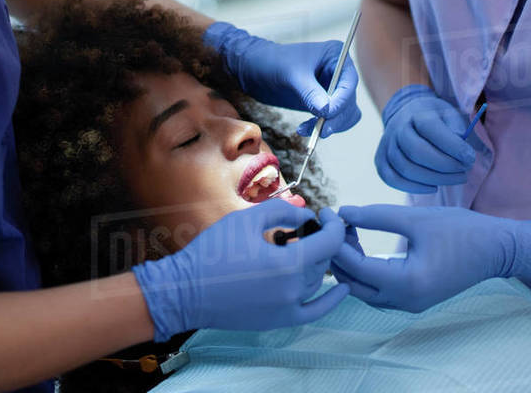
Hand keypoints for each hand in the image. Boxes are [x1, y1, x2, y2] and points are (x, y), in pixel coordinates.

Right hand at [132, 202, 349, 340]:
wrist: (187, 290)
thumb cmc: (213, 252)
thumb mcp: (247, 219)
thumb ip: (283, 211)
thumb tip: (306, 217)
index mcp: (288, 264)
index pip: (330, 241)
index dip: (333, 223)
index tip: (326, 214)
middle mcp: (294, 289)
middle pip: (324, 260)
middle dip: (320, 239)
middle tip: (303, 226)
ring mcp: (288, 308)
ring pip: (317, 280)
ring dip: (315, 261)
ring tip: (295, 246)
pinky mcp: (280, 320)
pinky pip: (315, 311)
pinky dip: (332, 300)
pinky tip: (344, 288)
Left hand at [204, 22, 360, 136]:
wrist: (253, 69)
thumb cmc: (271, 62)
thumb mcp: (291, 74)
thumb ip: (310, 92)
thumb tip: (326, 111)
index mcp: (336, 56)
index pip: (349, 82)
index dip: (341, 101)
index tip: (327, 114)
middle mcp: (338, 71)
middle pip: (349, 101)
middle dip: (336, 117)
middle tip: (320, 130)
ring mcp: (331, 87)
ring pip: (344, 113)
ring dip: (330, 125)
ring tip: (307, 130)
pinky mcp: (322, 101)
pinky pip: (332, 119)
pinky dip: (322, 126)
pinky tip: (305, 129)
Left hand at [331, 204, 530, 312]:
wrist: (498, 250)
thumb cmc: (462, 230)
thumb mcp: (415, 218)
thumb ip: (375, 216)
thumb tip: (341, 212)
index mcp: (406, 282)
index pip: (354, 265)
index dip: (334, 239)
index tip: (326, 214)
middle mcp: (405, 301)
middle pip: (353, 285)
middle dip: (337, 255)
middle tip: (334, 224)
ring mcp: (409, 304)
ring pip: (363, 291)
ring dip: (350, 264)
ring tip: (347, 231)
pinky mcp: (414, 299)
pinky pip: (378, 291)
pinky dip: (365, 271)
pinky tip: (362, 244)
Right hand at [376, 85, 475, 192]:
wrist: (408, 116)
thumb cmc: (435, 119)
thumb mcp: (450, 114)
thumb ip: (457, 128)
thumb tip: (461, 148)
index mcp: (416, 114)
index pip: (431, 128)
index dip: (452, 146)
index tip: (470, 157)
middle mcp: (398, 128)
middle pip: (417, 152)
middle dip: (445, 166)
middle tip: (464, 172)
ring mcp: (387, 144)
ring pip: (406, 168)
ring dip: (434, 179)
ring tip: (454, 179)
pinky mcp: (380, 159)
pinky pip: (391, 178)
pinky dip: (412, 187)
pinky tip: (432, 188)